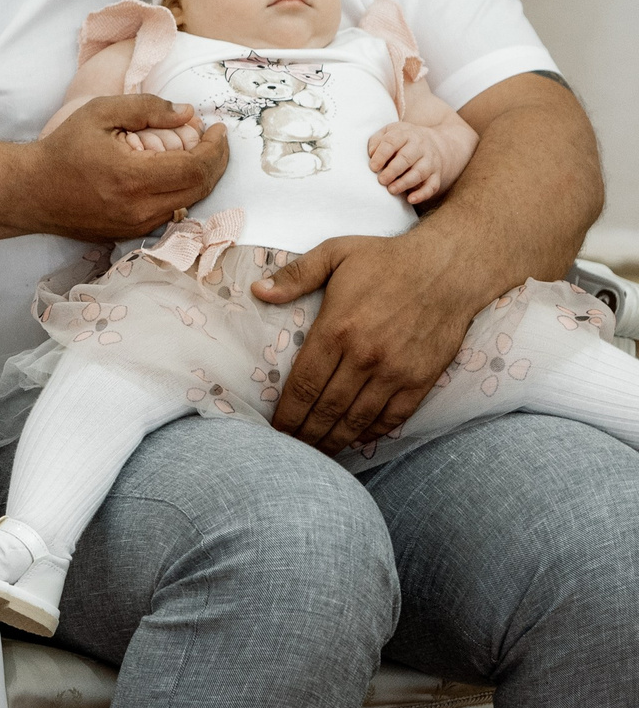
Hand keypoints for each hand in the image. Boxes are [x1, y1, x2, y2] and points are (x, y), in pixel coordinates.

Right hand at [27, 96, 226, 241]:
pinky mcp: (131, 234)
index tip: (218, 129)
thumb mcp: (99, 113)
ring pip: (189, 203)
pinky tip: (172, 172)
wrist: (31, 191)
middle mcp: (139, 209)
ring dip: (201, 177)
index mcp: (132, 177)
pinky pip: (170, 212)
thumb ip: (146, 108)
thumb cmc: (63, 149)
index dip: (215, 148)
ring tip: (195, 152)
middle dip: (215, 161)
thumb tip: (187, 113)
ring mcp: (136, 226)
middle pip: (201, 188)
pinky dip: (181, 191)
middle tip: (213, 140)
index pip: (196, 167)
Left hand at [255, 230, 480, 452]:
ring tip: (317, 453)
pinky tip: (357, 439)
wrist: (449, 269)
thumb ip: (295, 275)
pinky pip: (393, 417)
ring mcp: (395, 372)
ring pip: (358, 419)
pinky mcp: (421, 380)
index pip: (303, 384)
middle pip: (327, 408)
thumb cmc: (387, 260)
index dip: (287, 412)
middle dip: (306, 433)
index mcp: (337, 330)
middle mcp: (364, 357)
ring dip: (335, 439)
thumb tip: (257, 291)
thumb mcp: (335, 254)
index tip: (274, 429)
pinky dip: (373, 433)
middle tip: (290, 449)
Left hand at [369, 121, 453, 202]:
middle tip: (381, 180)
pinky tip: (411, 200)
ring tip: (391, 190)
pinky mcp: (436, 175)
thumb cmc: (402, 140)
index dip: (381, 155)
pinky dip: (422, 194)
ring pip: (419, 173)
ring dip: (405, 183)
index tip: (372, 167)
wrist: (434, 143)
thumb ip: (377, 141)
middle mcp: (419, 147)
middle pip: (406, 158)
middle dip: (393, 170)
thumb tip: (372, 154)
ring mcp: (430, 161)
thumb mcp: (389, 133)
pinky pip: (432, 186)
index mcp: (404, 134)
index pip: (392, 142)